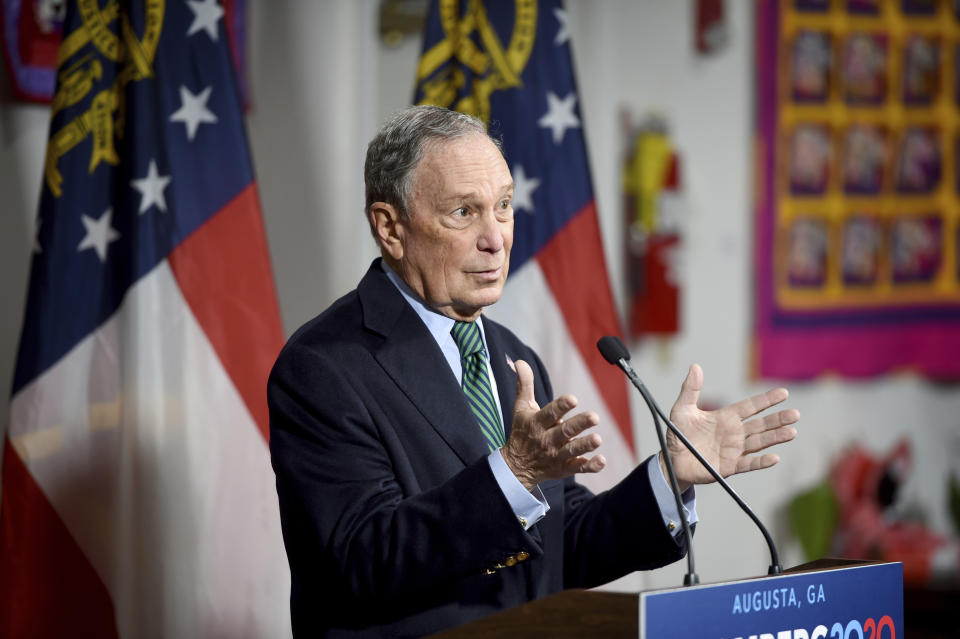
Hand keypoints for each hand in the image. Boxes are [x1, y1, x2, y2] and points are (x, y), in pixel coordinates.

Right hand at [500, 360, 605, 489]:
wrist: (517, 467)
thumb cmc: (523, 432)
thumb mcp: (521, 408)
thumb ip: (524, 385)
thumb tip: (520, 361)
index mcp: (536, 423)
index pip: (549, 413)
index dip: (561, 406)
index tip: (573, 399)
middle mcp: (546, 440)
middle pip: (564, 431)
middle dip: (579, 424)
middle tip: (594, 417)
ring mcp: (555, 455)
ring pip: (572, 450)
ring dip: (585, 445)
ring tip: (598, 439)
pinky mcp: (564, 468)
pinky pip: (578, 467)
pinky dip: (590, 466)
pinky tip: (601, 461)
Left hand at [664, 364, 798, 491]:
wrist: (671, 460)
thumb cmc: (678, 434)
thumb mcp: (682, 409)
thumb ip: (690, 390)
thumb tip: (695, 366)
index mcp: (725, 417)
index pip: (750, 407)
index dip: (766, 400)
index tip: (783, 393)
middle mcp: (734, 433)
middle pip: (761, 424)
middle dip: (778, 419)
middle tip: (795, 414)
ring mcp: (734, 450)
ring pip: (759, 442)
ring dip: (775, 437)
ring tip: (792, 432)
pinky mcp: (729, 467)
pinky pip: (748, 464)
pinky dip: (761, 461)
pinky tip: (774, 457)